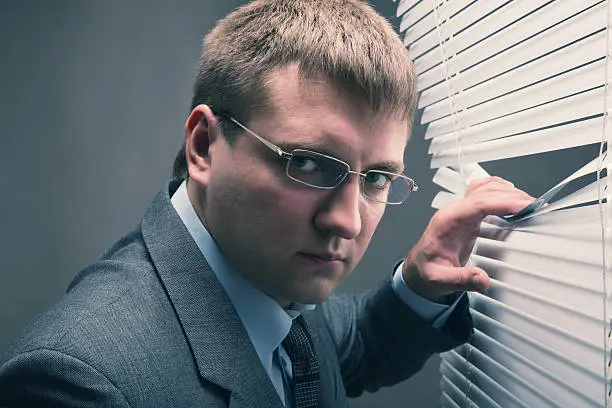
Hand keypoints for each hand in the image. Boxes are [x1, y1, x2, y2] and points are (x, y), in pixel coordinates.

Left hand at [402, 176, 534, 302]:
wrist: (418, 268)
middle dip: (511, 196)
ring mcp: (460, 210)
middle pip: (485, 192)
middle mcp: (454, 210)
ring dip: (507, 192)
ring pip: (485, 188)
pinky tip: (513, 198)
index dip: (502, 202)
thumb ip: (460, 279)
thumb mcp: (439, 280)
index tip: (524, 206)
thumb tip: (482, 279)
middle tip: (536, 207)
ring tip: (530, 204)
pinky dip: (500, 191)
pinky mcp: (467, 214)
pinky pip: (484, 193)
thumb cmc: (427, 271)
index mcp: (448, 220)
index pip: (478, 203)